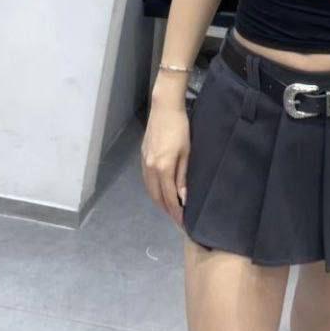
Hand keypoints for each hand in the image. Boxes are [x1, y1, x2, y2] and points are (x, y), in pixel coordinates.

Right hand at [141, 98, 189, 228]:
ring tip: (170, 209)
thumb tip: (183, 198)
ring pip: (150, 190)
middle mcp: (150, 168)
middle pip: (157, 197)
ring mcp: (144, 163)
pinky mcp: (143, 156)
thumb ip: (183, 176)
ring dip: (159, 201)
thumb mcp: (187, 153)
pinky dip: (154, 190)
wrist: (164, 108)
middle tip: (177, 219)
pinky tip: (161, 192)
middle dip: (167, 210)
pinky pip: (147, 180)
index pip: (169, 197)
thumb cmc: (181, 128)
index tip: (183, 222)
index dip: (176, 212)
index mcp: (163, 168)